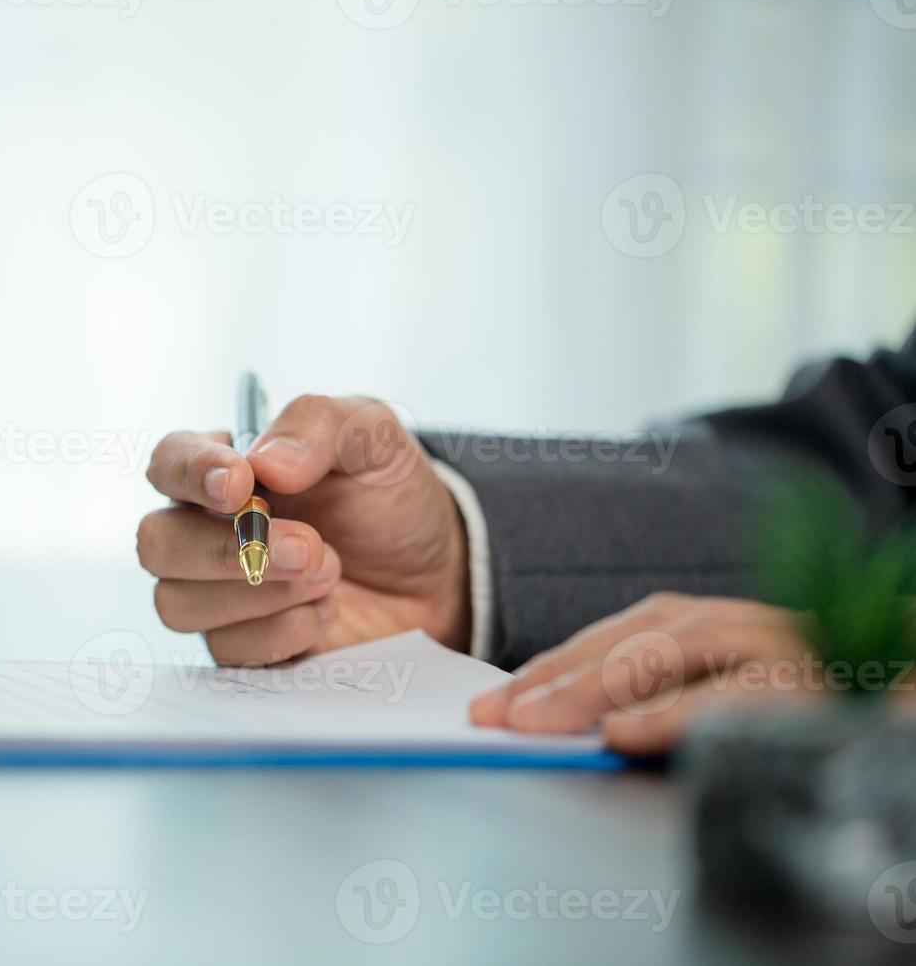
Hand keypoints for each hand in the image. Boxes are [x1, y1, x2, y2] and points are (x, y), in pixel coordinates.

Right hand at [137, 395, 470, 665]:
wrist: (436, 575)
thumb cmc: (388, 497)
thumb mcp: (372, 436)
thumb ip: (318, 424)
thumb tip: (265, 463)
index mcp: (224, 468)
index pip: (168, 463)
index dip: (190, 473)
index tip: (239, 485)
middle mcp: (205, 530)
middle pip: (155, 544)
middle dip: (227, 549)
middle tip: (308, 546)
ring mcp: (217, 593)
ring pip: (180, 604)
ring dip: (261, 593)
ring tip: (330, 574)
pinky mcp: (242, 647)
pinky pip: (227, 651)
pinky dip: (284, 631)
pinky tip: (324, 611)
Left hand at [469, 593, 815, 754]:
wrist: (906, 680)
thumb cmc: (800, 690)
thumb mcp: (718, 684)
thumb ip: (654, 695)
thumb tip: (576, 725)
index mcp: (699, 624)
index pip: (605, 640)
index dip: (543, 669)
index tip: (485, 705)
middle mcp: (729, 624)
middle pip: (626, 642)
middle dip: (551, 679)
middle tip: (491, 716)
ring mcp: (773, 645)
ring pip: (672, 655)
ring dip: (596, 688)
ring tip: (537, 722)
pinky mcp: (811, 683)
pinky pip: (737, 697)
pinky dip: (679, 713)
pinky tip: (628, 734)